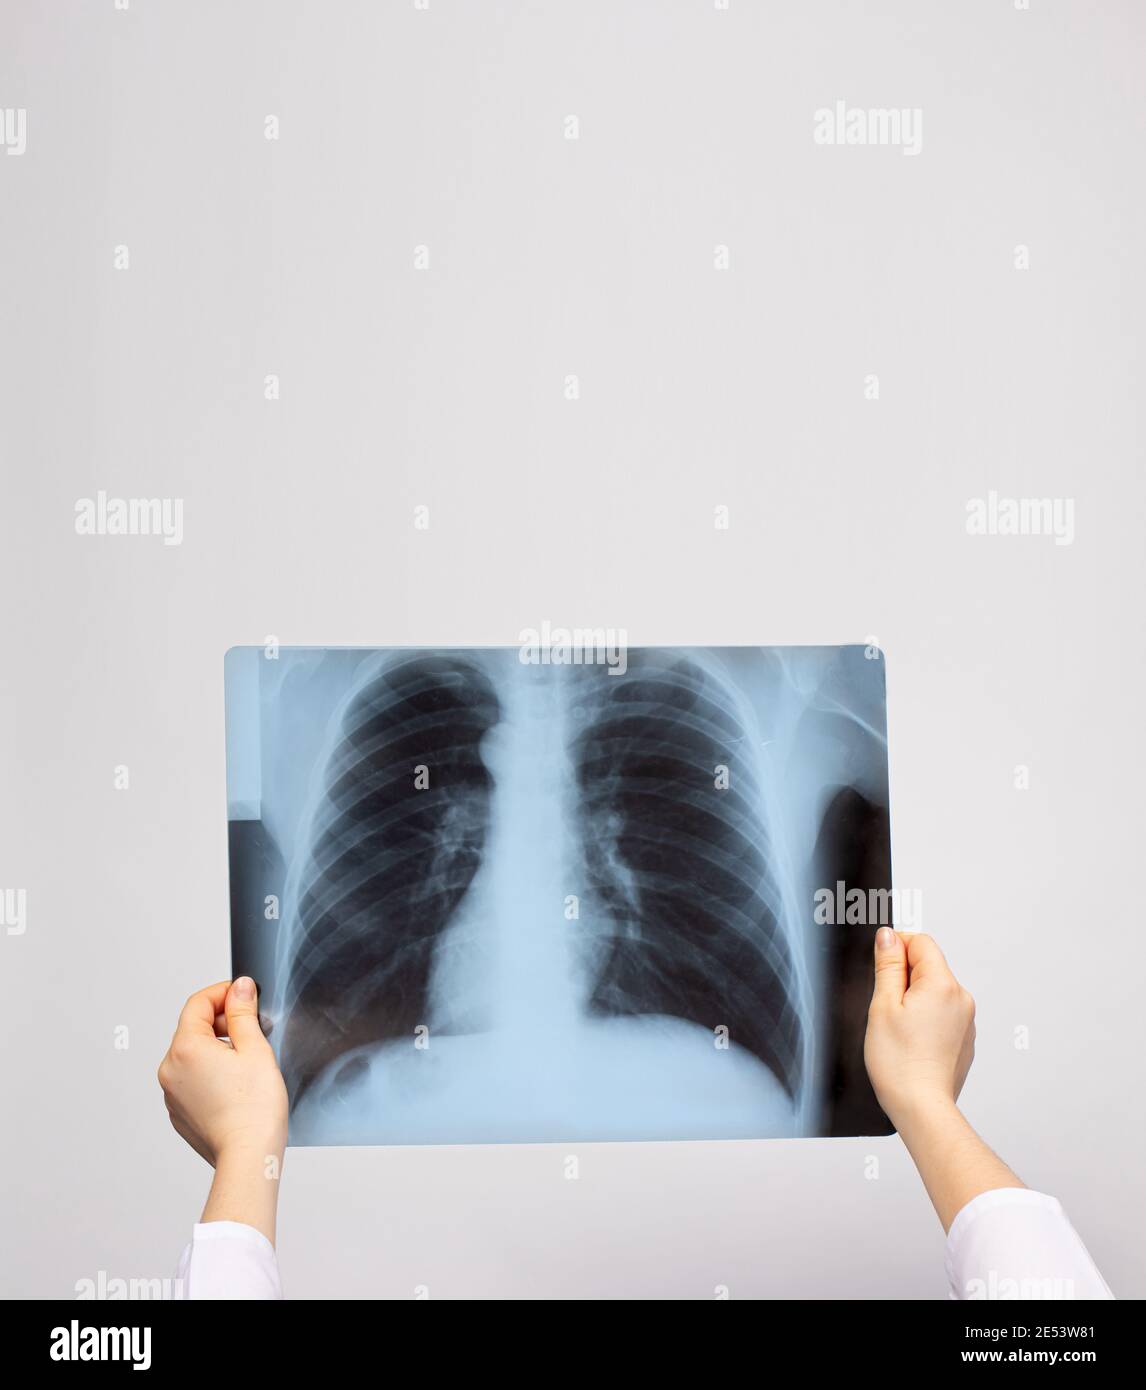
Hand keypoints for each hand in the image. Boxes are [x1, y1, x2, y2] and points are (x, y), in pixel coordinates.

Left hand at [158, 978, 287, 1168]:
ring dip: (217, 1048)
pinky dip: (211, 1073)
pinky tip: (236, 1085)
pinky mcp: (179, 1112)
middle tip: (253, 1031)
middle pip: (193, 1028)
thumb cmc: (254, 1109)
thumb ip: (243, 1012)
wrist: (248, 1156)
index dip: (223, 993)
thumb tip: (239, 987)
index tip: (244, 995)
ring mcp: (171, 1093)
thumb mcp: (255, 1048)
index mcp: (186, 1048)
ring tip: (247, 1063)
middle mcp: (170, 1069)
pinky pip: (192, 1079)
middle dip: (222, 1022)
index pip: (198, 1003)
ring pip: (193, 1055)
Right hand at [863, 929, 975, 1131]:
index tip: (882, 966)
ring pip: (935, 991)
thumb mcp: (882, 1006)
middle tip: (886, 1005)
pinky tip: (911, 1040)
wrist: (922, 1107)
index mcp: (943, 985)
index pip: (921, 942)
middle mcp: (961, 998)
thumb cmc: (900, 1064)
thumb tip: (889, 936)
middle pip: (929, 966)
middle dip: (905, 977)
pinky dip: (927, 1018)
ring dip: (915, 999)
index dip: (896, 948)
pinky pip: (943, 1014)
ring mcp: (966, 1021)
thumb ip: (888, 965)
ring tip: (899, 1028)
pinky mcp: (965, 1039)